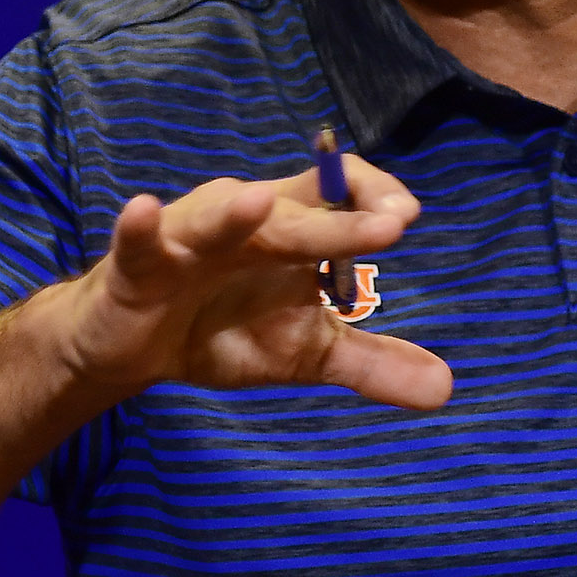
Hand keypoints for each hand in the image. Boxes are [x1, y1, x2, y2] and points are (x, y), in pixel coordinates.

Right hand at [57, 156, 452, 410]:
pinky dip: (140, 228)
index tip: (404, 217)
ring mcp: (189, 241)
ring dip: (235, 215)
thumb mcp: (305, 351)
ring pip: (218, 222)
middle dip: (340, 222)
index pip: (338, 189)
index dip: (372, 194)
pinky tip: (142, 210)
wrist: (131, 352)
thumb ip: (371, 362)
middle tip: (391, 226)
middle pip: (297, 216)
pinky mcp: (138, 268)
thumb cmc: (223, 330)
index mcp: (290, 231)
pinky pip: (139, 244)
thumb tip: (445, 388)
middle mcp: (245, 223)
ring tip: (259, 206)